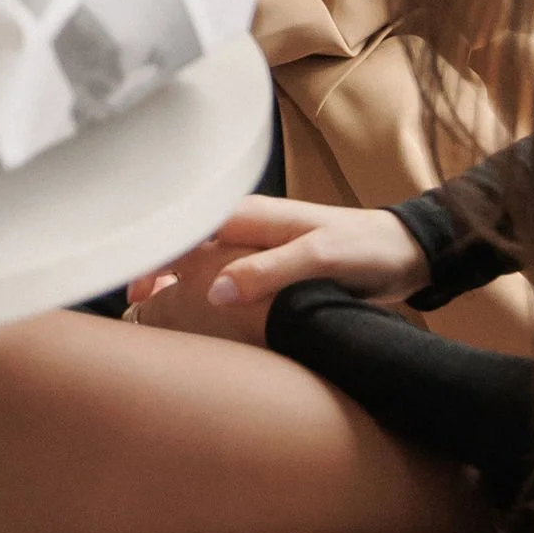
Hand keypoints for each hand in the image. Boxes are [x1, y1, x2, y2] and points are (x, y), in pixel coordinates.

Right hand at [125, 197, 426, 346]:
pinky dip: (201, 291)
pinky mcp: (270, 267)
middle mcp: (246, 228)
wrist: (403, 253)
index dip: (154, 254)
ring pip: (201, 261)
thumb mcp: (319, 259)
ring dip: (176, 282)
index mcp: (249, 217)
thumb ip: (269, 272)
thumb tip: (215, 292)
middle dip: (155, 269)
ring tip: (153, 315)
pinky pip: (222, 276)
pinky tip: (198, 315)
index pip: (186, 231)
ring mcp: (256, 247)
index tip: (130, 287)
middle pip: (186, 245)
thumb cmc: (365, 249)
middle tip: (133, 310)